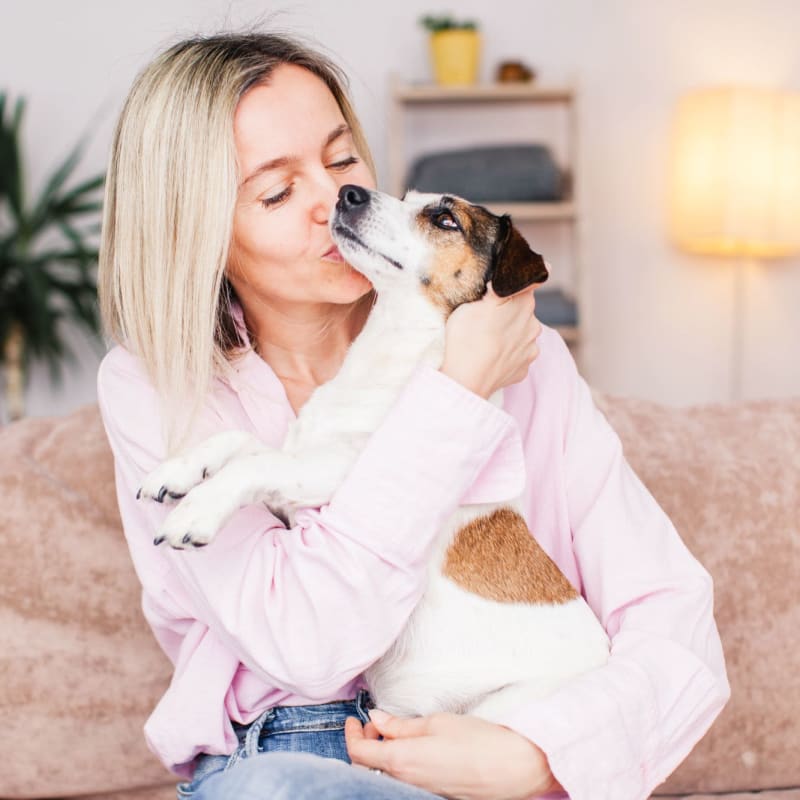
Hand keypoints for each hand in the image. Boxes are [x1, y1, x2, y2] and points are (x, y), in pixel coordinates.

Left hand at [345, 709, 560, 799]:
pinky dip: (399, 764)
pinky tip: (412, 748)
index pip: (359, 754)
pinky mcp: (436, 793)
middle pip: (368, 767)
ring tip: (393, 732)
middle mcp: (407, 782)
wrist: (515, 768)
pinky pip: (406, 781)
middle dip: (365, 744)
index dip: (350, 735)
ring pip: (387, 775)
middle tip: (374, 723)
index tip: (353, 720)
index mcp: (402, 761)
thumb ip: (401, 725)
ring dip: (382, 754)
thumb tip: (377, 719)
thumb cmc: (479, 742)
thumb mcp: (436, 723)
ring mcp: (422, 791)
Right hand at [439, 283, 542, 398]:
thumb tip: (536, 269)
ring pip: (520, 335)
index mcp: (525, 303)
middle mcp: (534, 326)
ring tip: (486, 342)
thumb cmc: (467, 338)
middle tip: (484, 320)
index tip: (495, 293)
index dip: (510, 286)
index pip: (525, 285)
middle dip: (508, 313)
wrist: (465, 380)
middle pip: (522, 311)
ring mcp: (530, 350)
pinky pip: (516, 357)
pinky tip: (490, 357)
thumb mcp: (479, 302)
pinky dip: (506, 356)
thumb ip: (506, 286)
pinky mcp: (523, 370)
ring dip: (508, 335)